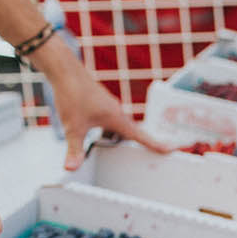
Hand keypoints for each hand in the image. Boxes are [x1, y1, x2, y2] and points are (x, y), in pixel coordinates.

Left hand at [30, 40, 169, 169]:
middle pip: (132, 132)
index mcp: (117, 119)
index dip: (157, 145)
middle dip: (138, 143)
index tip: (171, 149)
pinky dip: (105, 127)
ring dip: (116, 135)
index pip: (142, 137)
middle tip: (149, 151)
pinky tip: (91, 127)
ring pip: (118, 125)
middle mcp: (117, 112)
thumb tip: (71, 168)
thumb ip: (74, 149)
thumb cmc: (72, 93)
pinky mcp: (100, 102)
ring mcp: (109, 106)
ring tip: (106, 144)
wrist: (65, 70)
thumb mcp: (73, 127)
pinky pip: (109, 118)